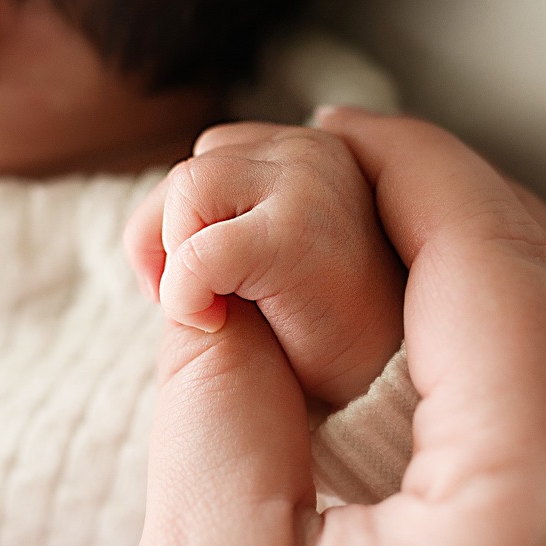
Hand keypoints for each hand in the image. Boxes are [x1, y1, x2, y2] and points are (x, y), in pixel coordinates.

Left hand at [125, 121, 405, 407]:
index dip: (185, 222)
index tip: (197, 286)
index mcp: (316, 151)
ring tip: (212, 309)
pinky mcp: (297, 234)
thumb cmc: (331, 338)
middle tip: (194, 306)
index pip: (213, 156)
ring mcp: (310, 183)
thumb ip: (232, 217)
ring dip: (178, 259)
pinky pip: (197, 251)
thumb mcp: (274, 254)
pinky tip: (210, 323)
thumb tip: (157, 224)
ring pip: (186, 189)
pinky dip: (183, 291)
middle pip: (190, 172)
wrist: (387, 395)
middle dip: (169, 241)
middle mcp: (317, 151)